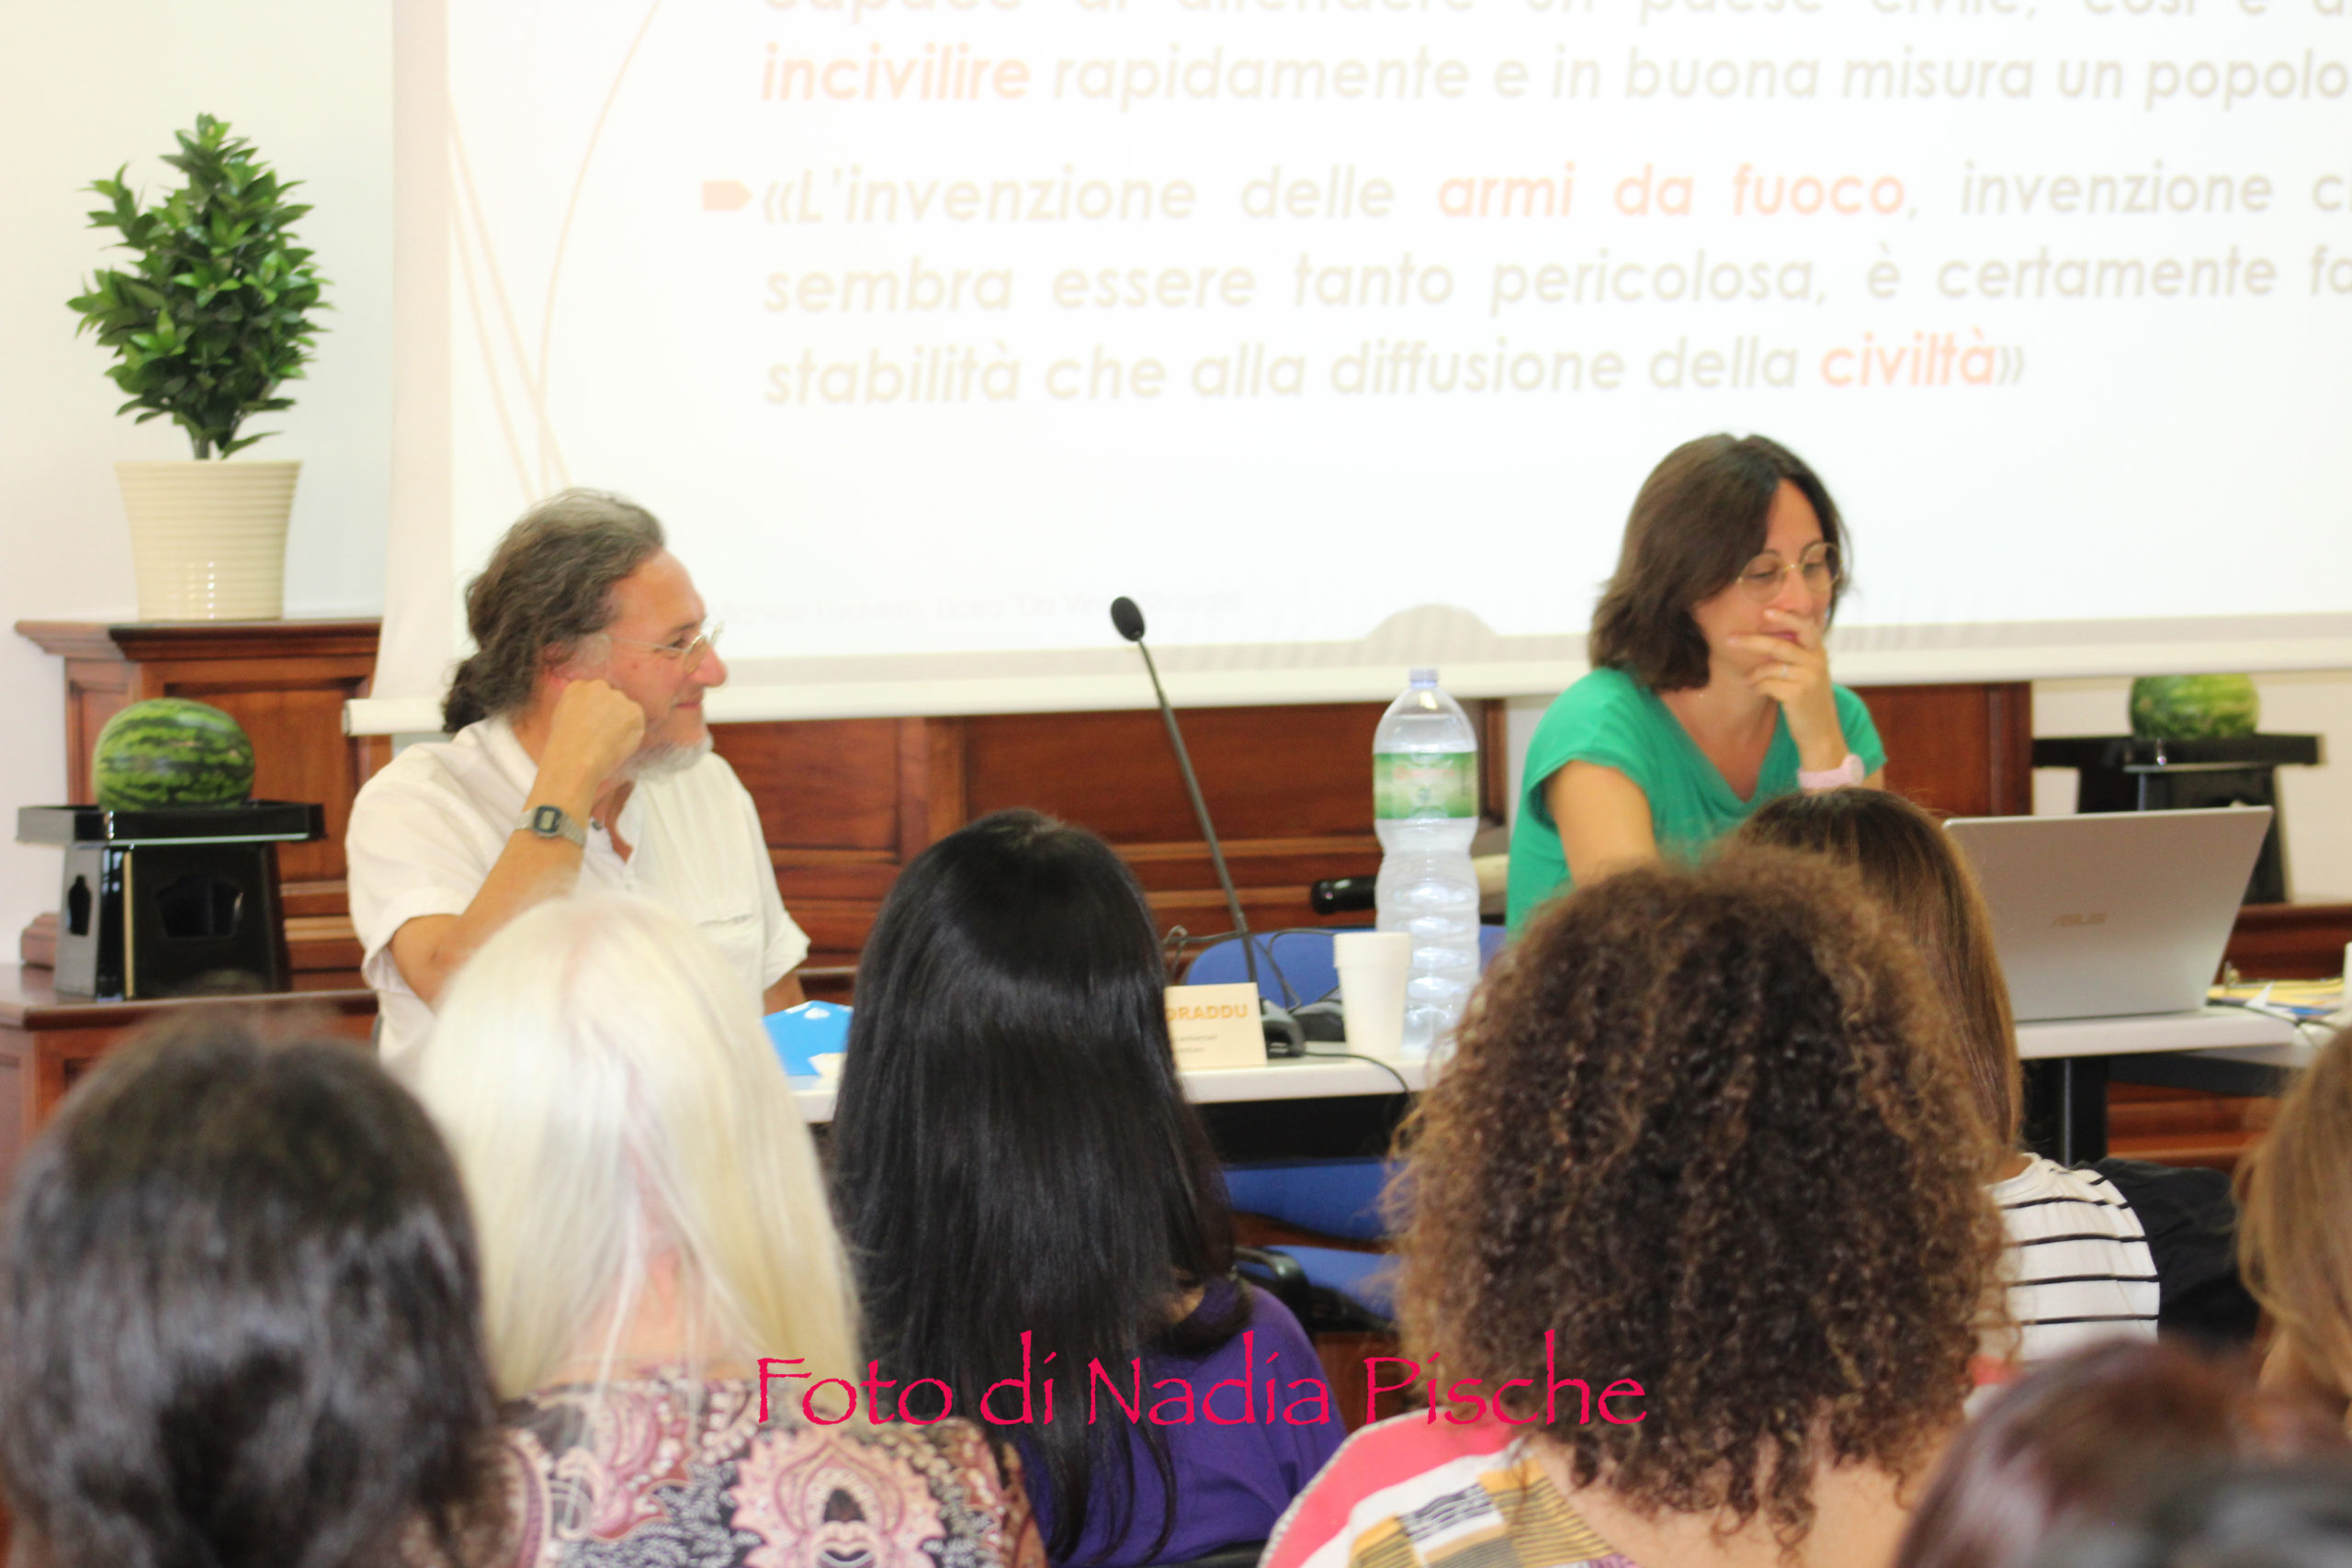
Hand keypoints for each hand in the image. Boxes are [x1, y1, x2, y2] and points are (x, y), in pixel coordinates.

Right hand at [541, 677, 645, 790]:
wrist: (575, 759)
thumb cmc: (563, 747)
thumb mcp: (560, 719)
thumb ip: (578, 709)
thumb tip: (591, 713)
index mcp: (577, 687)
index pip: (593, 694)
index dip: (595, 712)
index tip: (593, 726)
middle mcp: (598, 686)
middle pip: (611, 699)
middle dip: (610, 715)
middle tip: (604, 736)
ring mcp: (618, 697)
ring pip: (626, 710)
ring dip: (622, 724)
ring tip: (608, 744)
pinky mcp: (634, 711)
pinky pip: (637, 723)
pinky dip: (632, 735)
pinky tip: (617, 745)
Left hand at [1728, 608, 1846, 770]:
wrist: (1821, 734)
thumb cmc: (1809, 702)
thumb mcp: (1809, 674)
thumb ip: (1795, 655)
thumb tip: (1764, 638)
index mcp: (1819, 653)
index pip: (1805, 627)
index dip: (1786, 617)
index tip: (1766, 611)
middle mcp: (1817, 662)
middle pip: (1779, 644)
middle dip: (1751, 641)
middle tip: (1730, 639)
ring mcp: (1809, 678)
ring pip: (1769, 667)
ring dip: (1753, 674)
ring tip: (1749, 680)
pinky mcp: (1798, 694)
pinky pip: (1767, 684)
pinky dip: (1757, 687)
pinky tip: (1758, 692)